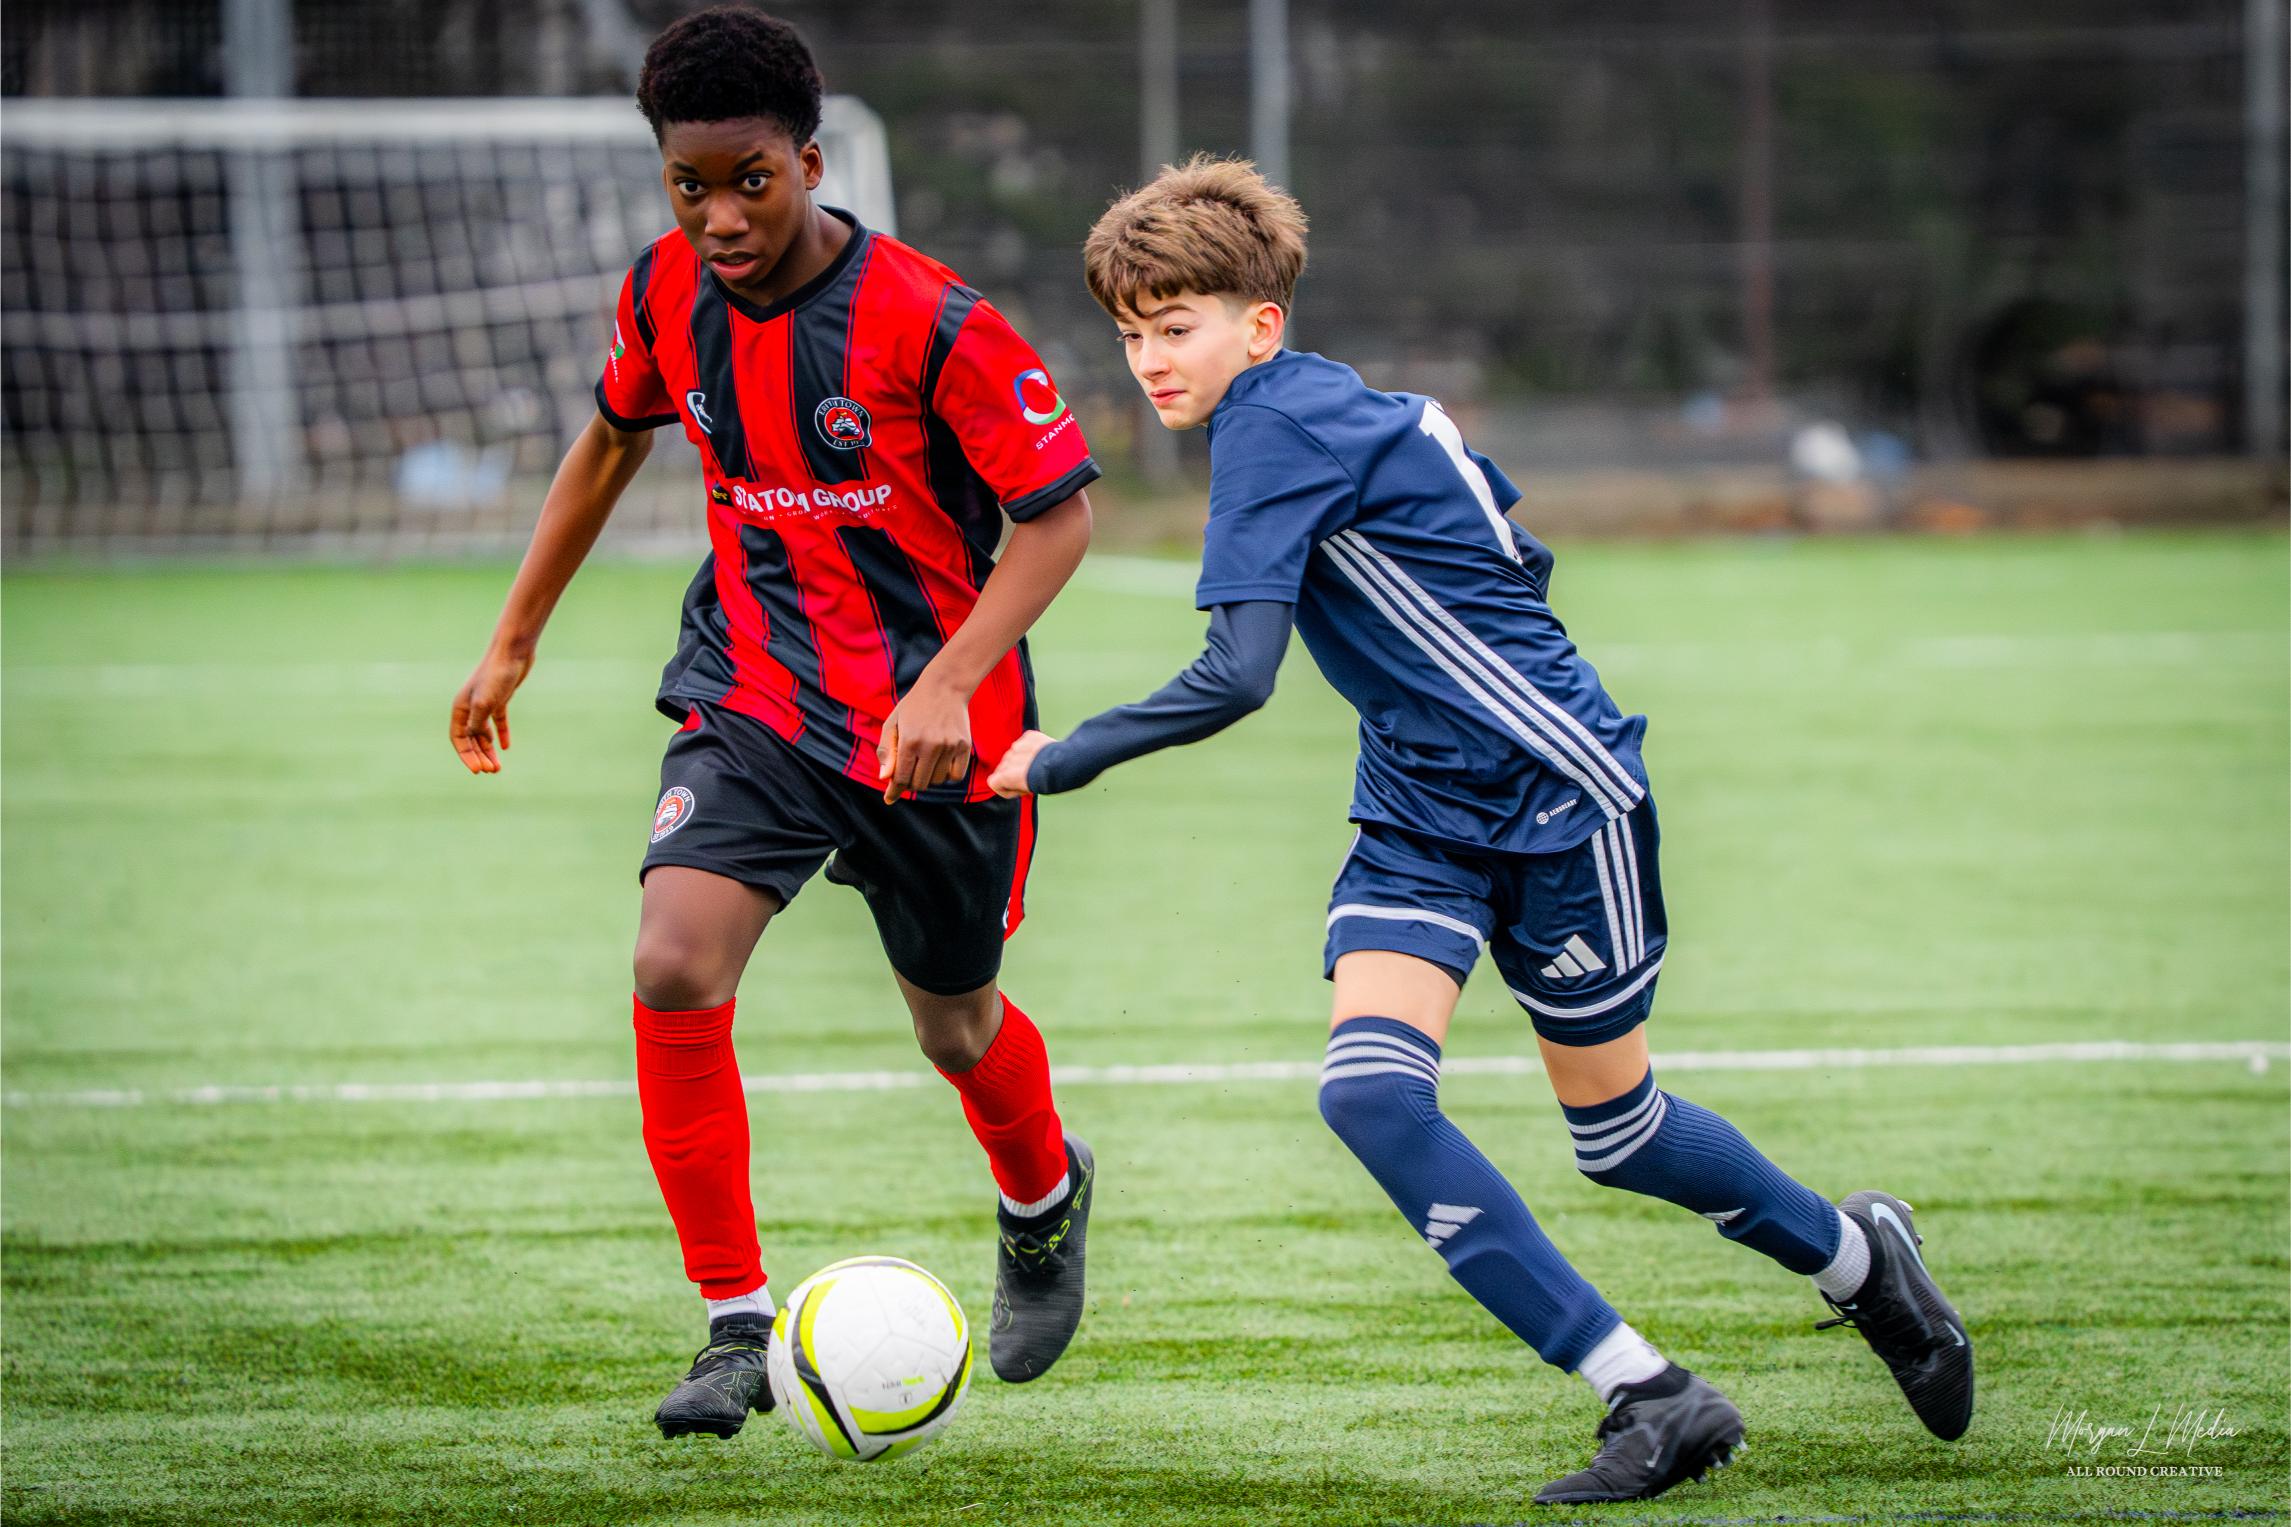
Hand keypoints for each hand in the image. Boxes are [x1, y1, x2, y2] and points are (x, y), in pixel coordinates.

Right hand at [450, 644, 533, 773]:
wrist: (513, 652)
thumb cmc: (496, 675)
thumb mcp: (484, 703)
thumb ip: (476, 722)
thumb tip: (471, 739)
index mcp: (460, 708)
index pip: (458, 738)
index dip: (466, 755)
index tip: (478, 770)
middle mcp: (470, 706)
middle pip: (471, 738)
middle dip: (480, 756)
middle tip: (492, 771)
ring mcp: (485, 703)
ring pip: (484, 732)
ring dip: (489, 750)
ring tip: (498, 767)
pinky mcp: (500, 699)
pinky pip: (498, 721)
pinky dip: (501, 734)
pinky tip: (506, 747)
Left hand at [877, 674, 972, 801]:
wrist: (945, 687)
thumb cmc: (914, 707)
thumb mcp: (892, 723)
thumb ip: (886, 751)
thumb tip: (885, 778)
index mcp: (910, 740)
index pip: (901, 778)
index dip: (894, 790)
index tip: (889, 798)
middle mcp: (931, 746)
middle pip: (919, 783)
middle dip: (911, 782)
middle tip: (910, 771)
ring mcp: (950, 746)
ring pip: (937, 781)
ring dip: (929, 777)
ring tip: (926, 760)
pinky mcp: (964, 746)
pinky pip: (956, 776)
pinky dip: (947, 775)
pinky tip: (941, 763)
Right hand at [988, 730, 1054, 797]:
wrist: (1061, 764)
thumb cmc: (1044, 781)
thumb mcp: (1023, 789)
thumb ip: (1011, 784)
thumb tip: (1010, 781)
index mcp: (1004, 774)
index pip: (993, 781)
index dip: (1007, 789)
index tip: (1020, 790)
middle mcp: (1008, 758)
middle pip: (1004, 767)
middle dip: (1014, 773)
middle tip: (1031, 779)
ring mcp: (1018, 745)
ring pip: (1014, 754)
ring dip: (1022, 760)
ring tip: (1037, 767)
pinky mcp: (1028, 735)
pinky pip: (1024, 742)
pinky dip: (1030, 748)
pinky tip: (1041, 756)